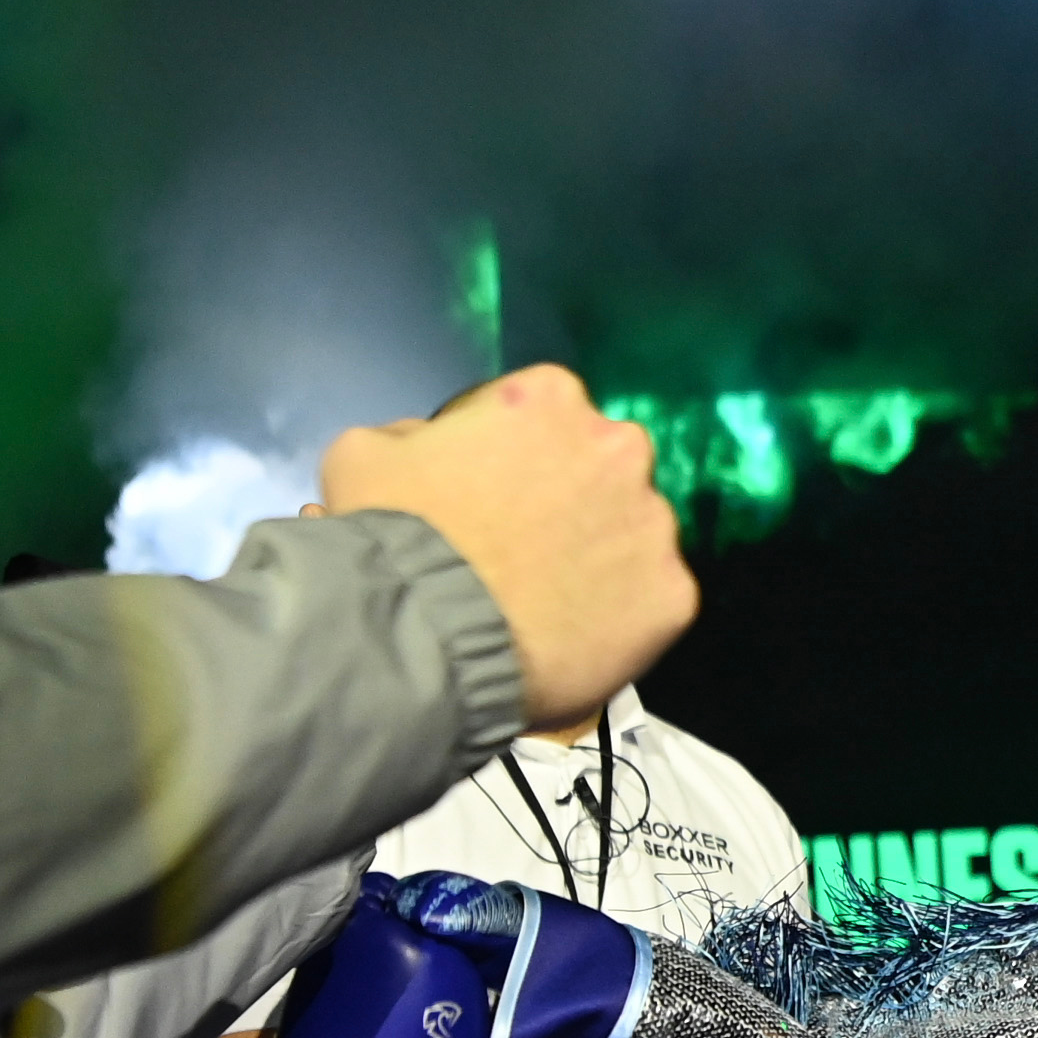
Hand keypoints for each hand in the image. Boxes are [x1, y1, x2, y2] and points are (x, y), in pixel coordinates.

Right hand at [319, 365, 696, 729]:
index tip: (492, 500)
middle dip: (569, 504)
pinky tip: (572, 638)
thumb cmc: (392, 540)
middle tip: (524, 554)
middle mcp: (619, 447)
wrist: (425, 640)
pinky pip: (651, 603)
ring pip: (632, 537)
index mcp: (550, 396)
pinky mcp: (673, 596)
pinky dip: (621, 621)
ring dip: (599, 561)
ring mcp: (653, 525)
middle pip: (601, 472)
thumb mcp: (364, 454)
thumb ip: (411, 435)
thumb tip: (429, 445)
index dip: (515, 461)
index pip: (545, 417)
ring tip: (545, 605)